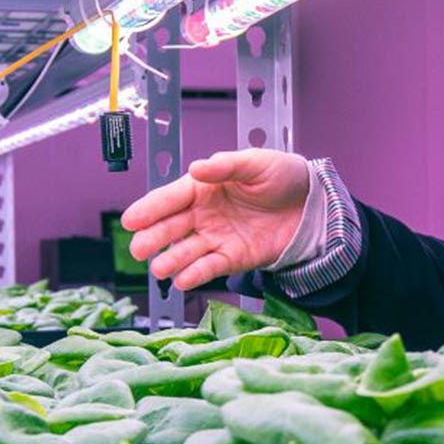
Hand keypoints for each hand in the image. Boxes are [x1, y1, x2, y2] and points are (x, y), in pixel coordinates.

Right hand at [120, 149, 310, 290]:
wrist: (312, 205)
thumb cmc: (282, 177)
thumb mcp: (256, 162)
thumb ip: (226, 166)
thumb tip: (196, 167)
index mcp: (204, 187)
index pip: (171, 198)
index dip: (150, 208)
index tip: (130, 219)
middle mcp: (204, 214)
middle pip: (172, 227)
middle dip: (153, 238)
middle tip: (137, 248)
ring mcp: (216, 238)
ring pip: (186, 251)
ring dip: (171, 260)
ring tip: (158, 269)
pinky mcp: (233, 258)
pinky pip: (210, 268)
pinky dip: (196, 275)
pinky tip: (182, 281)